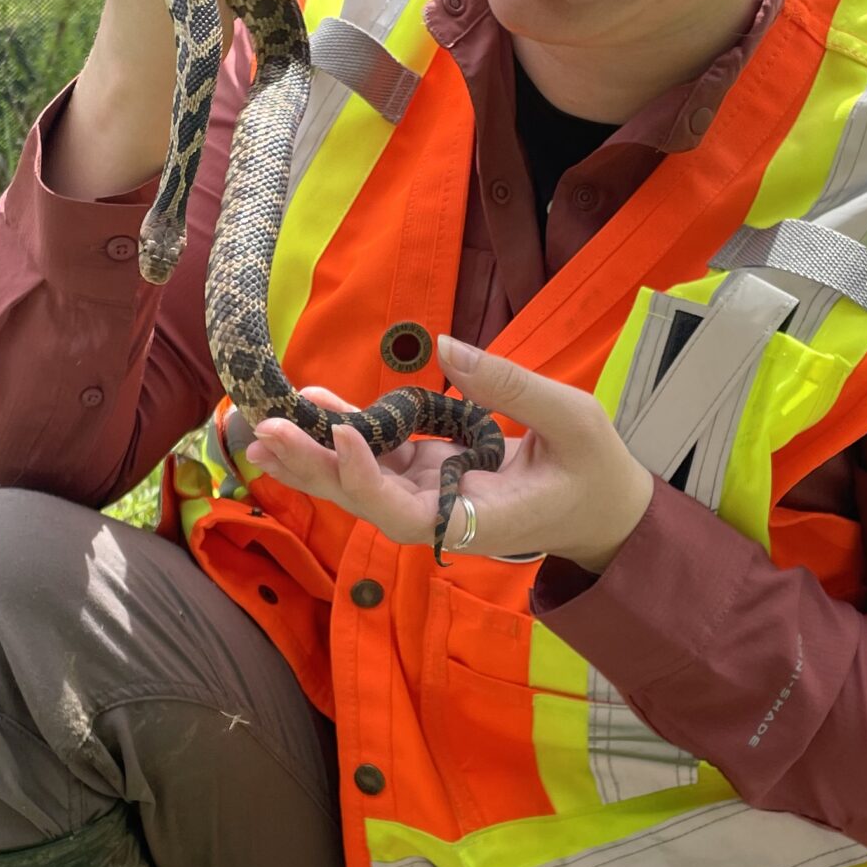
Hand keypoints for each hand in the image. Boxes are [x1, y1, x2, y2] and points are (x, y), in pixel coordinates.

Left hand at [246, 335, 655, 573]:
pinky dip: (348, 432)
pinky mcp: (429, 476)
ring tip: (262, 424)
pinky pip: (380, 457)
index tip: (345, 436)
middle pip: (364, 501)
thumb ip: (512, 386)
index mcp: (476, 519)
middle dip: (315, 466)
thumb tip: (447, 346)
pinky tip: (316, 403)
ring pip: (361, 482)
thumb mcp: (573, 420)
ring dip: (316, 453)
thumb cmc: (595, 472)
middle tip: (264, 430)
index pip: (404, 512)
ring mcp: (431, 497)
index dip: (367, 480)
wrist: (603, 512)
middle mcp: (441, 517)